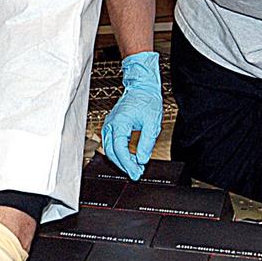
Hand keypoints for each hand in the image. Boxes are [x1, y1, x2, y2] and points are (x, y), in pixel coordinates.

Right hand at [102, 51, 161, 178]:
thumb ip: (147, 143)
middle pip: (111, 151)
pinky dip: (119, 152)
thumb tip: (142, 160)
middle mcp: (110, 124)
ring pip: (109, 149)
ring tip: (135, 166)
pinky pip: (111, 143)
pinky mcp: (111, 125)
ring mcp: (109, 124)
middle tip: (137, 173)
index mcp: (119, 123)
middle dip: (123, 165)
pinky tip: (130, 157)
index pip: (119, 149)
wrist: (142, 87)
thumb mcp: (152, 124)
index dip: (128, 164)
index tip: (136, 173)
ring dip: (121, 159)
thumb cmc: (147, 100)